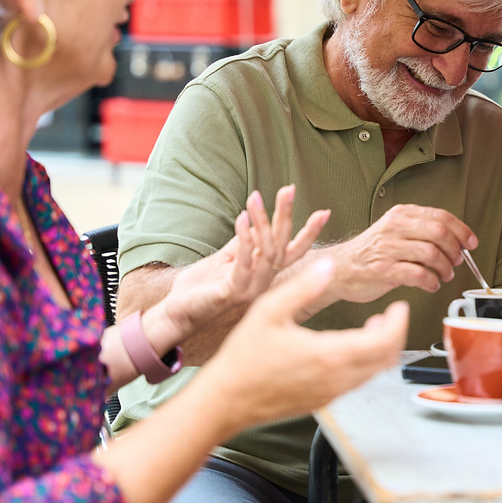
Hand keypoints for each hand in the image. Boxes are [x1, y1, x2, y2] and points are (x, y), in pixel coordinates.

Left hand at [147, 186, 330, 343]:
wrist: (177, 312)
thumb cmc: (201, 287)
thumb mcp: (225, 258)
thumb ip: (242, 243)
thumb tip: (255, 220)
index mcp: (265, 273)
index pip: (294, 250)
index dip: (310, 233)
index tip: (325, 212)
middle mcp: (264, 281)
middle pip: (283, 245)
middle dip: (286, 216)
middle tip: (288, 190)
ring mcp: (251, 288)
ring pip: (266, 252)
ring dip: (262, 222)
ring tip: (255, 199)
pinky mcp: (233, 292)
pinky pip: (243, 263)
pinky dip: (244, 239)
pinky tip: (241, 219)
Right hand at [201, 258, 408, 431]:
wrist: (225, 401)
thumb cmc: (242, 359)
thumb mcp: (269, 311)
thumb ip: (303, 286)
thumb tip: (328, 266)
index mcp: (328, 355)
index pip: (384, 340)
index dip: (399, 322)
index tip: (400, 307)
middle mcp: (335, 378)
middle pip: (386, 359)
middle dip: (396, 334)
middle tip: (393, 315)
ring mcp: (331, 393)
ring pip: (373, 373)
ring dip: (381, 349)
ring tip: (375, 326)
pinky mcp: (323, 401)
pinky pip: (356, 382)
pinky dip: (365, 363)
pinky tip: (351, 346)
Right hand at [327, 204, 476, 302]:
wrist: (341, 268)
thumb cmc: (371, 252)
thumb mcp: (394, 231)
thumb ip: (421, 231)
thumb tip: (456, 241)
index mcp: (401, 215)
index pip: (441, 217)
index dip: (462, 230)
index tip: (471, 242)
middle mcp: (394, 228)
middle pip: (439, 233)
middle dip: (455, 250)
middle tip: (457, 262)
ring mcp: (388, 248)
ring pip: (432, 254)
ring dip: (445, 268)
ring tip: (444, 275)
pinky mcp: (384, 270)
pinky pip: (419, 275)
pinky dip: (432, 282)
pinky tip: (431, 284)